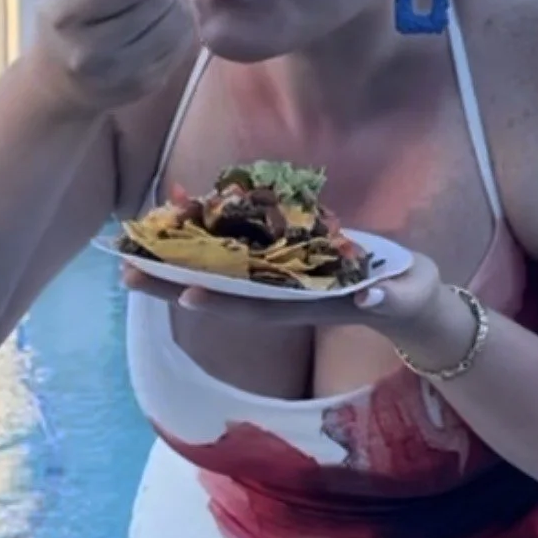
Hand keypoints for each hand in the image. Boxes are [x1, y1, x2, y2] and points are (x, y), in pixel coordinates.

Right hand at [24, 0, 195, 115]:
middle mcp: (90, 51)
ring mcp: (121, 73)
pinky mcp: (146, 84)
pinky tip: (164, 13)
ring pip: (176, 22)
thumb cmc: (67, 17)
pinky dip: (181, 21)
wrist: (62, 81)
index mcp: (64, 14)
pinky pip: (182, 43)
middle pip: (155, 1)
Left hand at [122, 252, 477, 368]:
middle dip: (176, 285)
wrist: (412, 305)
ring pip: (220, 276)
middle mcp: (287, 295)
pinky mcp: (284, 262)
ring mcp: (281, 280)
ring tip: (129, 256)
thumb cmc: (413, 298)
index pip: (262, 305)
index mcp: (312, 302)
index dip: (225, 301)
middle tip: (125, 272)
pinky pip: (235, 254)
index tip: (186, 296)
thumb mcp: (410, 298)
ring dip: (176, 268)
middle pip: (224, 292)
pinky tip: (169, 232)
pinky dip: (202, 245)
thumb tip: (370, 297)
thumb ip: (392, 298)